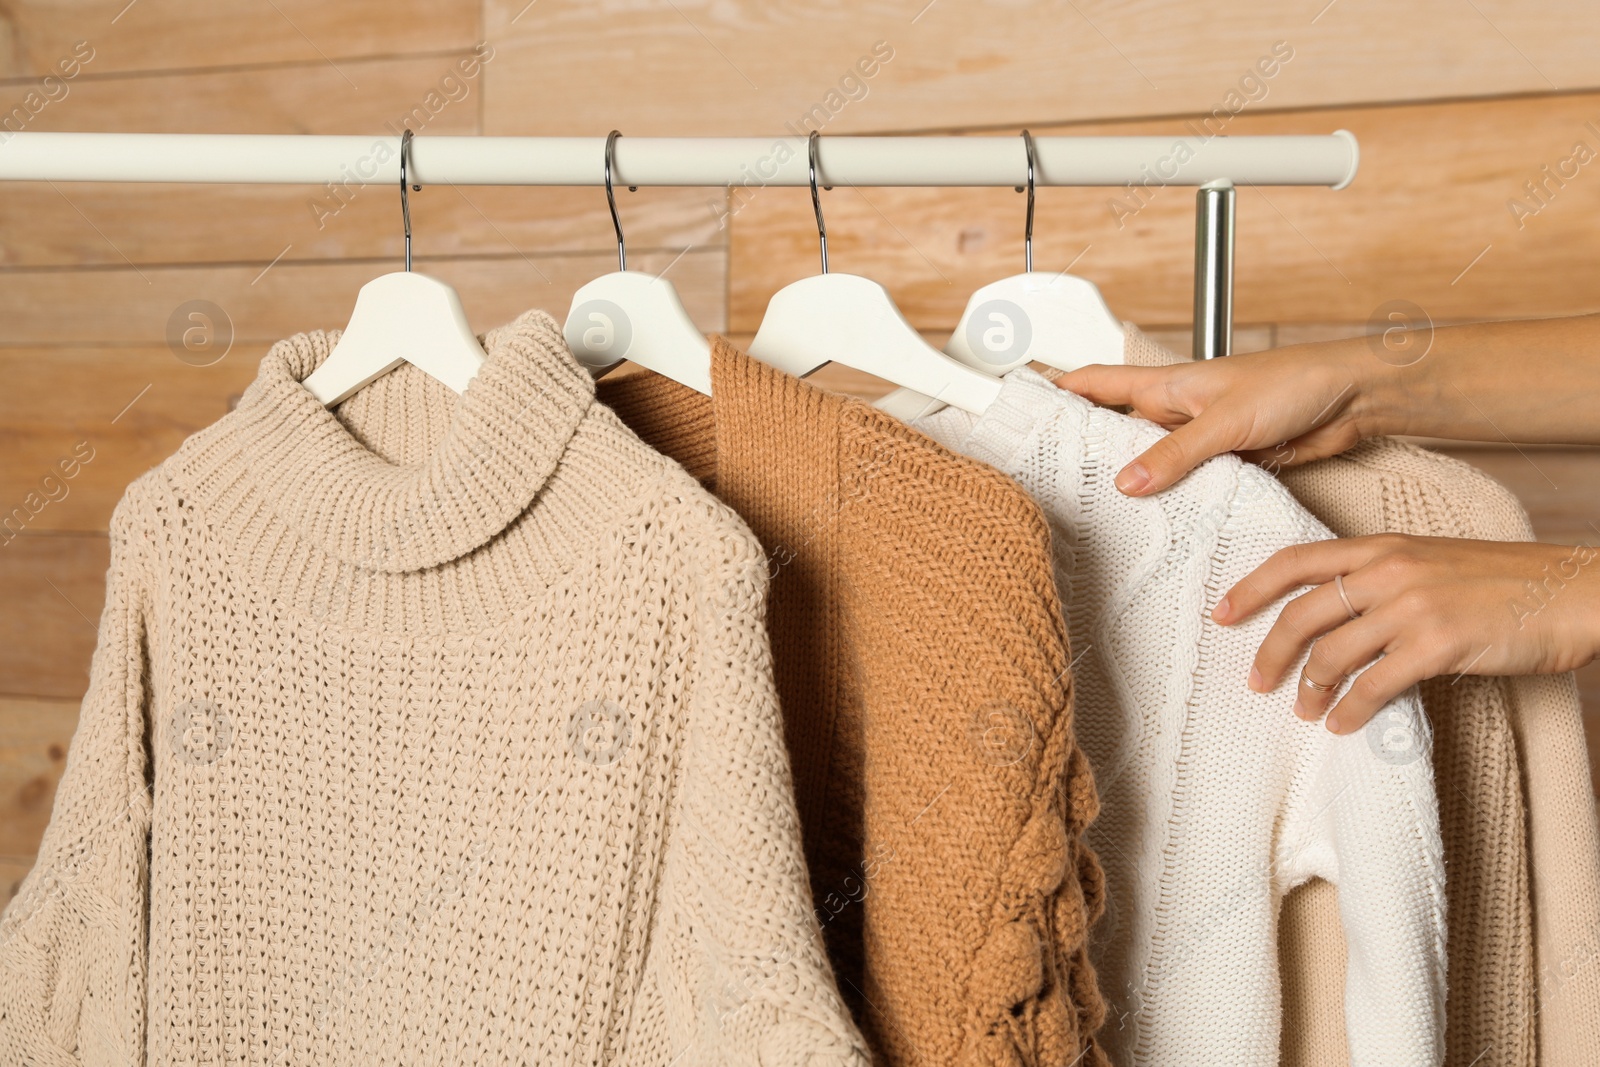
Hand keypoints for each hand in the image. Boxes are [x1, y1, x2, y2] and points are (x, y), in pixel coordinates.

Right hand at [1056, 341, 1382, 496]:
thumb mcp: (1225, 420)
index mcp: (1166, 384)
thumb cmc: (1295, 382)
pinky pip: (1186, 485)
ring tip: (1099, 512)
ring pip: (1150, 463)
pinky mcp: (1226, 463)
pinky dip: (1172, 501)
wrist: (1351, 398)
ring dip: (1132, 484)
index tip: (1021, 405)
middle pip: (1115, 429)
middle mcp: (1176, 410)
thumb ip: (1175, 453)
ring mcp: (1199, 439)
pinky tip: (1160, 523)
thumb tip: (1128, 482)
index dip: (1056, 390)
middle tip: (1051, 478)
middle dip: (1085, 450)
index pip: (1095, 382)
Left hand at [1213, 534, 1599, 732]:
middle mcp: (1389, 570)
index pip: (1296, 560)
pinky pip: (1372, 685)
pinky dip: (1348, 710)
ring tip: (1305, 711)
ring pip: (1330, 653)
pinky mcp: (1437, 643)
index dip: (1251, 587)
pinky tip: (1342, 725)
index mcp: (1382, 546)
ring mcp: (1412, 606)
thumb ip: (1383, 580)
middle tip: (1256, 681)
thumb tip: (1339, 620)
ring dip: (1309, 690)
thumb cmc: (1507, 582)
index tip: (1222, 613)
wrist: (1574, 590)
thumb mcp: (1433, 563)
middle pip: (1300, 613)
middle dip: (1269, 652)